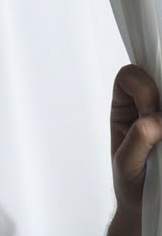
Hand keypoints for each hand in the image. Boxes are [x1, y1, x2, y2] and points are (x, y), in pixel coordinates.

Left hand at [109, 65, 161, 234]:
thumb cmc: (131, 183)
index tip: (149, 111)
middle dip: (161, 97)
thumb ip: (138, 138)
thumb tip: (156, 118)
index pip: (129, 77)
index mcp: (124, 107)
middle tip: (161, 119)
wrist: (145, 206)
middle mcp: (146, 106)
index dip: (142, 88)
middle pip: (158, 77)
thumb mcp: (126, 162)